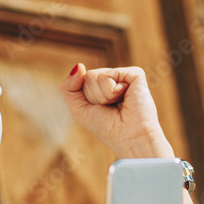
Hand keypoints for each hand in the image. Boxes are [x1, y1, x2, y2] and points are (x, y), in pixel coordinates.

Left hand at [59, 64, 174, 158]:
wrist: (130, 138)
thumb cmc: (107, 128)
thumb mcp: (79, 110)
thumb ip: (68, 87)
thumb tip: (79, 65)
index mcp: (102, 87)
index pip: (80, 80)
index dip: (85, 99)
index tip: (101, 111)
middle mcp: (113, 79)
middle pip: (86, 77)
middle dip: (93, 97)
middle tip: (111, 108)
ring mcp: (124, 75)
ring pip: (93, 75)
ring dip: (102, 96)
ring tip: (119, 105)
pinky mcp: (135, 74)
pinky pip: (107, 75)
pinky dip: (111, 91)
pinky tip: (125, 97)